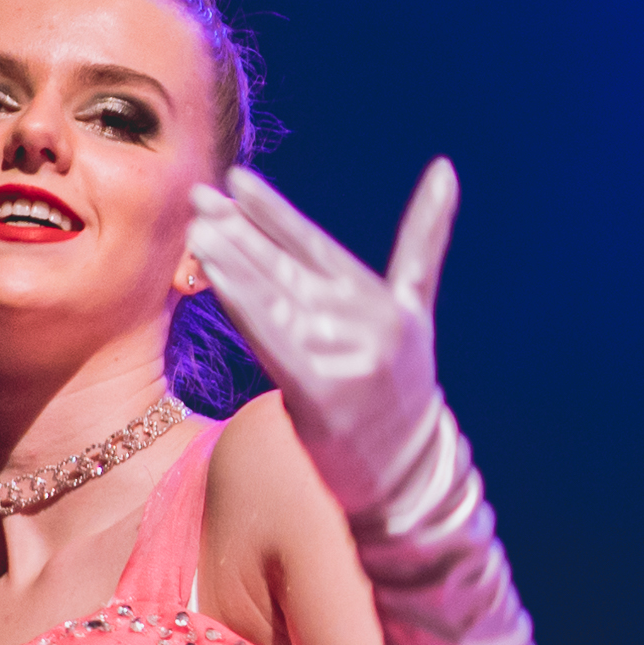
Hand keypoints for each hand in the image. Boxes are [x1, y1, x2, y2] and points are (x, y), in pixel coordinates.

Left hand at [188, 160, 459, 514]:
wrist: (408, 475)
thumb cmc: (398, 389)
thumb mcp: (412, 313)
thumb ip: (422, 243)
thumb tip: (446, 169)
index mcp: (379, 299)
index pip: (315, 245)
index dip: (274, 212)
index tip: (236, 180)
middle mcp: (365, 321)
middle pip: (288, 266)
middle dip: (239, 230)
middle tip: (198, 196)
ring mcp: (347, 357)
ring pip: (275, 298)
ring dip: (233, 261)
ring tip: (198, 229)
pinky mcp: (323, 393)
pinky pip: (272, 338)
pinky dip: (242, 303)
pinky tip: (215, 276)